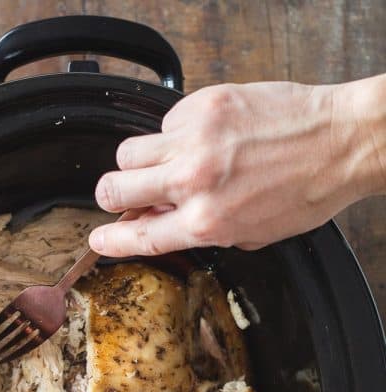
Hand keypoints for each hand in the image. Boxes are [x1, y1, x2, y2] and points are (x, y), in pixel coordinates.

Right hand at [89, 77, 384, 255]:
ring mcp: (196, 139)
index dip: (110, 240)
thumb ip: (199, 232)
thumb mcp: (251, 233)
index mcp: (207, 222)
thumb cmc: (306, 191)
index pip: (138, 236)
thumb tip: (160, 224)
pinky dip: (173, 133)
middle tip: (120, 196)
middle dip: (112, 196)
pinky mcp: (205, 104)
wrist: (341, 141)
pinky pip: (165, 122)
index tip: (97, 239)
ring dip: (137, 163)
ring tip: (162, 165)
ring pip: (129, 151)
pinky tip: (199, 138)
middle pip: (115, 188)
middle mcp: (194, 181)